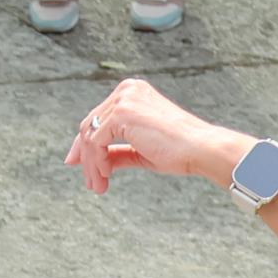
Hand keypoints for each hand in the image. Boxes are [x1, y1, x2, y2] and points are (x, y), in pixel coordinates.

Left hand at [65, 76, 248, 194]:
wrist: (201, 149)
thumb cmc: (178, 150)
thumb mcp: (140, 151)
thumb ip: (117, 152)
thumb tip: (96, 163)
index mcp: (132, 93)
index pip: (98, 118)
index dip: (84, 144)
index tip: (76, 164)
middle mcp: (126, 90)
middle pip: (90, 126)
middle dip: (86, 157)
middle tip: (91, 183)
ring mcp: (123, 100)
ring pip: (90, 136)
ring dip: (92, 165)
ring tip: (99, 186)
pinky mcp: (122, 114)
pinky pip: (96, 142)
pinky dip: (97, 161)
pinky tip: (106, 175)